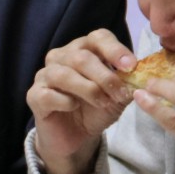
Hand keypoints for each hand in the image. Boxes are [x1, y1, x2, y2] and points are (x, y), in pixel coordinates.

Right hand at [26, 29, 139, 173]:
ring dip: (89, 90)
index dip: (115, 49)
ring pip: (64, 74)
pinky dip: (66, 102)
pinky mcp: (34, 96)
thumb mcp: (118, 95)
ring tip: (102, 103)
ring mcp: (44, 75)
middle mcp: (61, 57)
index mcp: (83, 49)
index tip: (130, 66)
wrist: (77, 136)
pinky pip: (48, 94)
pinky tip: (74, 107)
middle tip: (120, 94)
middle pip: (81, 57)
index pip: (98, 37)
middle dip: (105, 77)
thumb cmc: (96, 109)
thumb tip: (140, 74)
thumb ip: (128, 82)